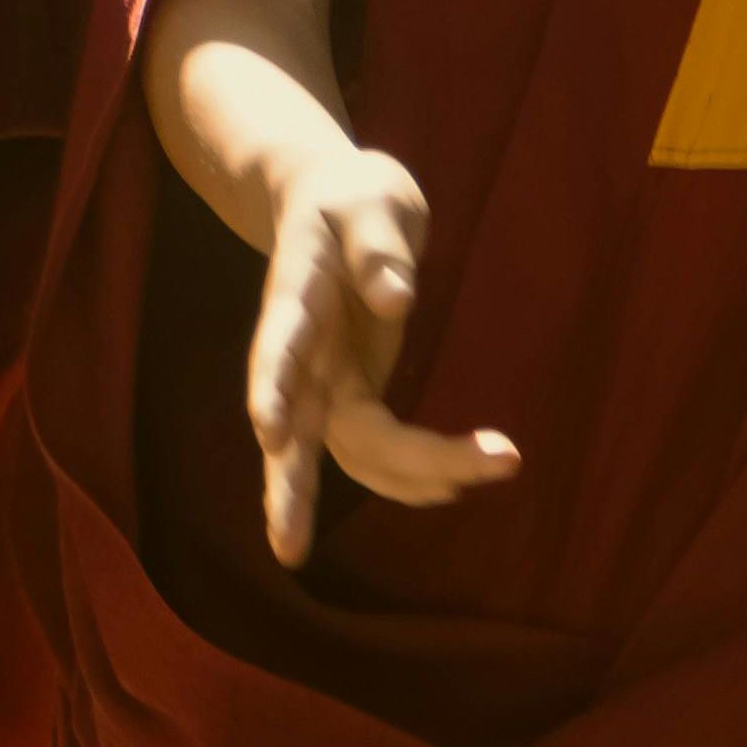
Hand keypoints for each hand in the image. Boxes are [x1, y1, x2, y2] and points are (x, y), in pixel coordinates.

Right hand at [246, 145, 521, 566]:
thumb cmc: (354, 195)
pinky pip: (373, 450)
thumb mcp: (372, 197)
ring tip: (478, 472)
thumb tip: (397, 300)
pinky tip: (452, 484)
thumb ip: (380, 243)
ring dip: (404, 474)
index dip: (272, 386)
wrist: (333, 204)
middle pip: (293, 428)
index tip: (268, 431)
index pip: (280, 342)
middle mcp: (300, 352)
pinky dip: (410, 473)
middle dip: (290, 491)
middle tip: (291, 552)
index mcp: (297, 291)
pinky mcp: (348, 398)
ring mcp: (322, 382)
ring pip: (345, 450)